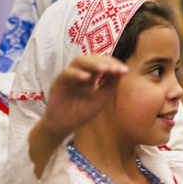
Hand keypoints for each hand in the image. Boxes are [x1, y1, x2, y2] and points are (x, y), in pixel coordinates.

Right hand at [29, 55, 127, 177]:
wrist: (64, 125)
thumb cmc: (81, 112)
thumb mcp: (101, 99)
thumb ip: (111, 85)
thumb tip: (123, 70)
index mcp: (91, 76)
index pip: (102, 62)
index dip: (113, 64)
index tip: (124, 70)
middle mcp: (80, 72)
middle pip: (92, 58)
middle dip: (104, 62)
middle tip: (114, 69)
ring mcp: (69, 75)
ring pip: (79, 60)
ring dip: (93, 64)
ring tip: (103, 70)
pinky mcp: (58, 81)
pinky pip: (67, 73)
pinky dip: (77, 74)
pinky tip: (87, 79)